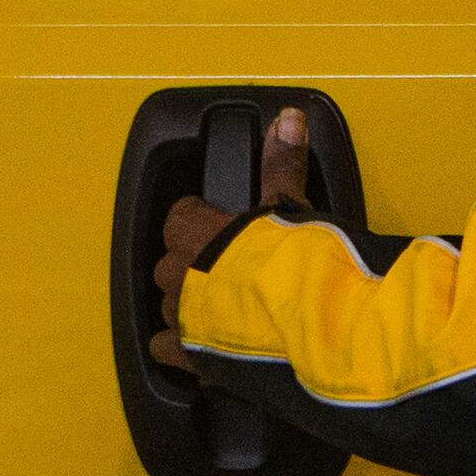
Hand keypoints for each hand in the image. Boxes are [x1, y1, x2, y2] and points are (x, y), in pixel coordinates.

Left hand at [148, 105, 308, 369]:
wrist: (308, 323)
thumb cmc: (297, 262)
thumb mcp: (291, 203)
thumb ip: (283, 163)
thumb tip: (288, 119)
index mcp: (197, 234)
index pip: (179, 217)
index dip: (199, 220)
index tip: (218, 224)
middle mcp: (178, 275)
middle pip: (169, 265)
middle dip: (192, 266)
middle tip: (229, 269)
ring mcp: (181, 318)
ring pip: (169, 307)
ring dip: (189, 306)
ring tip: (224, 310)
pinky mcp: (190, 356)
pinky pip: (166, 349)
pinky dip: (180, 349)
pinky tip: (203, 347)